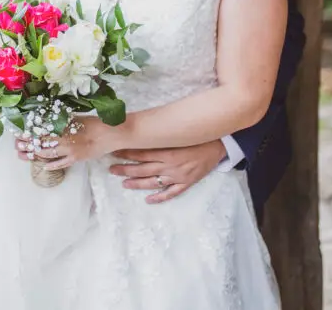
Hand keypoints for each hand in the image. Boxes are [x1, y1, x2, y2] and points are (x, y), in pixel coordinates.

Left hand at [21, 117, 117, 170]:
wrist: (112, 133)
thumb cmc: (96, 122)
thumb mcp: (77, 117)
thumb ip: (63, 120)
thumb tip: (49, 120)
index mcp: (64, 125)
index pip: (41, 129)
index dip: (29, 132)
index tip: (19, 133)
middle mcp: (64, 137)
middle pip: (41, 142)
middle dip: (27, 144)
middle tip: (17, 146)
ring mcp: (70, 149)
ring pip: (47, 153)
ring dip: (33, 155)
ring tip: (22, 155)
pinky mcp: (76, 158)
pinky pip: (60, 163)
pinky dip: (51, 165)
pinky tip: (42, 165)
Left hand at [109, 140, 226, 203]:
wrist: (219, 145)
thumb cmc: (197, 136)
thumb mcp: (178, 133)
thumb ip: (162, 135)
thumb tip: (143, 131)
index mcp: (168, 151)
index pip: (142, 153)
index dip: (127, 152)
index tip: (114, 151)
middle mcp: (171, 165)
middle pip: (143, 168)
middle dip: (126, 169)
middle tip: (112, 169)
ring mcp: (178, 176)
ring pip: (153, 182)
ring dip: (137, 183)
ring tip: (124, 183)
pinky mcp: (186, 183)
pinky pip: (171, 193)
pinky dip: (159, 198)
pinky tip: (148, 200)